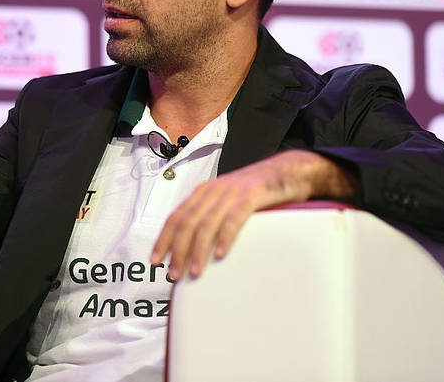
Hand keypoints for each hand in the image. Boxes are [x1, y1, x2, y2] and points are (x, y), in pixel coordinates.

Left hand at [150, 149, 355, 279]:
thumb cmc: (258, 192)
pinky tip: (220, 254)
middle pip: (187, 222)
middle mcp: (214, 190)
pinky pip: (234, 217)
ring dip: (198, 249)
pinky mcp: (253, 194)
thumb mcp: (228, 202)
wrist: (289, 170)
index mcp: (204, 192)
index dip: (163, 239)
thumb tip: (196, 249)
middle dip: (177, 250)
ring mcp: (232, 191)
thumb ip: (212, 218)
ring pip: (207, 222)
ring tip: (194, 272)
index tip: (154, 261)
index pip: (176, 217)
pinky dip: (225, 236)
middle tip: (173, 274)